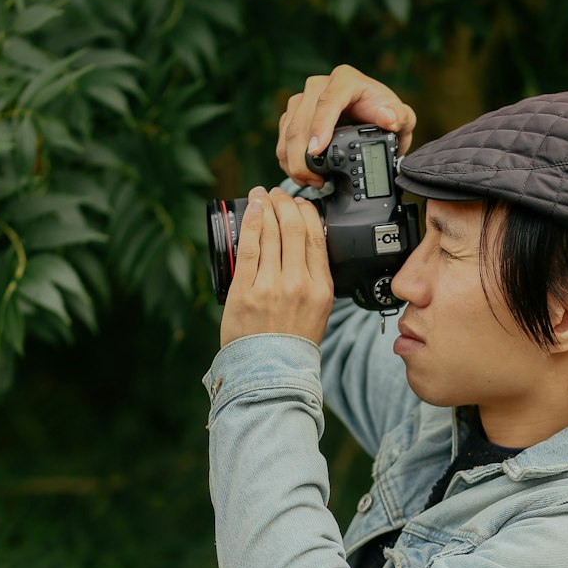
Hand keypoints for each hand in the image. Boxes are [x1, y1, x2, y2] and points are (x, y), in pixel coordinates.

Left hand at [220, 186, 333, 349]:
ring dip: (267, 206)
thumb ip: (314, 281)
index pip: (316, 238)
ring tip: (262, 195)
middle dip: (285, 203)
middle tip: (277, 194)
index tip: (299, 204)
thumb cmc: (292, 345)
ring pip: (272, 233)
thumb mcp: (318, 312)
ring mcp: (271, 286)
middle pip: (294, 229)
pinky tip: (252, 209)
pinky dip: (252, 222)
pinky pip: (250, 247)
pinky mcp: (246, 291)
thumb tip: (304, 249)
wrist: (270, 373)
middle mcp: (299, 284)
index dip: (307, 213)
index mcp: (321, 289)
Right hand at [276, 64, 416, 186]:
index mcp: (345, 80)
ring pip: (288, 129)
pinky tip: (301, 173)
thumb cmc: (387, 117)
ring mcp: (304, 98)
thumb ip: (400, 117)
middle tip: (314, 179)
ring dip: (293, 159)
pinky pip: (283, 136)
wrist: (375, 118)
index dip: (319, 127)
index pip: (327, 102)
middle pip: (301, 119)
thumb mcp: (402, 119)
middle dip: (303, 154)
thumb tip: (386, 116)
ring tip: (309, 180)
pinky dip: (288, 158)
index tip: (317, 150)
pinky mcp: (294, 113)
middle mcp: (320, 85)